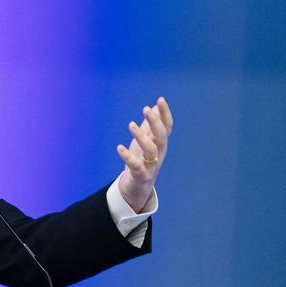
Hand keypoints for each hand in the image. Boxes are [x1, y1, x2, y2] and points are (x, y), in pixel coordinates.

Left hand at [116, 97, 173, 211]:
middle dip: (155, 122)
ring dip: (142, 136)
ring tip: (131, 124)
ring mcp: (152, 165)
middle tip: (146, 109)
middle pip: (162, 136)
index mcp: (160, 143)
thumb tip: (153, 106)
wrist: (137, 187)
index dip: (165, 113)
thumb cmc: (142, 160)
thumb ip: (150, 125)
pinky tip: (119, 148)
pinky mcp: (142, 176)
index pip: (167, 126)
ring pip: (151, 150)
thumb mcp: (146, 141)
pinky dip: (128, 157)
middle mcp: (159, 153)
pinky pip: (137, 166)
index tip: (160, 99)